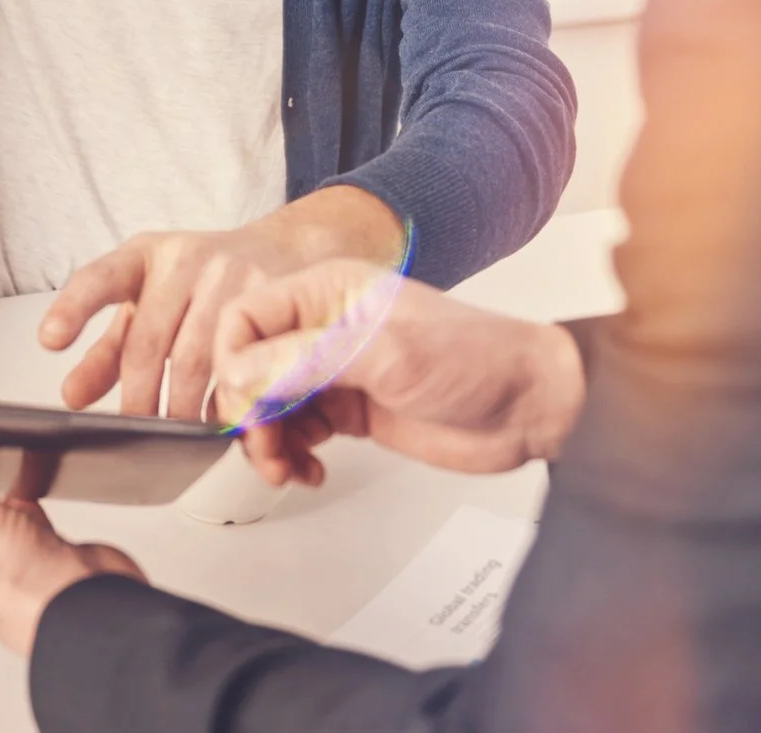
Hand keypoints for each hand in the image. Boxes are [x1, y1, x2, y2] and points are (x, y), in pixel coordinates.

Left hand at [40, 188, 405, 420]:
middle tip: (135, 436)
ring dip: (182, 409)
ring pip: (197, 360)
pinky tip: (220, 421)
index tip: (48, 339)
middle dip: (139, 399)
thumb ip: (107, 350)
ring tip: (175, 439)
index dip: (73, 309)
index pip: (100, 279)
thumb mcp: (148, 302)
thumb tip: (72, 397)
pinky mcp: (270, 300)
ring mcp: (230, 276)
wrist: (281, 251)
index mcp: (144, 256)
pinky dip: (227, 400)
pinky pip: (244, 364)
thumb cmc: (200, 284)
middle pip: (149, 342)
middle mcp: (184, 260)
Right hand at [210, 260, 586, 487]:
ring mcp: (337, 369)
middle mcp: (324, 327)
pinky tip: (309, 470)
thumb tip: (239, 374)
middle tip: (264, 447)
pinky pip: (298, 430)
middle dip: (249, 412)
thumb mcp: (383, 354)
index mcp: (327, 291)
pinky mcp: (351, 408)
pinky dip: (293, 454)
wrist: (528, 405)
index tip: (242, 405)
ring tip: (286, 469)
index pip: (246, 317)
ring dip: (268, 441)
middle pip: (250, 366)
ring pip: (270, 404)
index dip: (232, 362)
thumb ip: (305, 361)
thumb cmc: (475, 359)